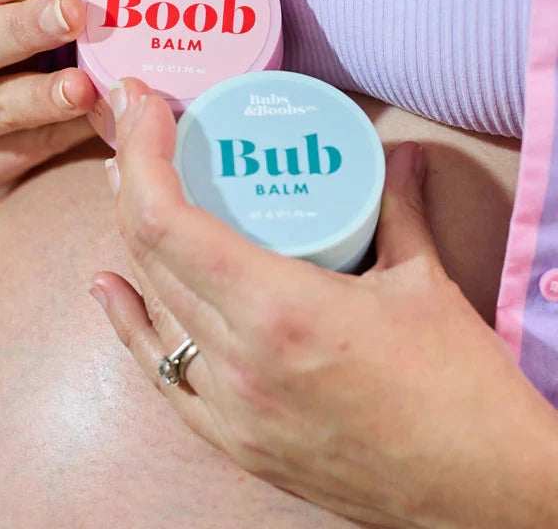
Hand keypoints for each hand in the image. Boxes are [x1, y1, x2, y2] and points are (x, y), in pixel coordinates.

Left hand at [91, 79, 557, 528]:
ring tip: (131, 184)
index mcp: (278, 311)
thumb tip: (398, 154)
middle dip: (131, 178)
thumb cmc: (459, 390)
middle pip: (150, 253)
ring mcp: (229, 409)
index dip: (142, 154)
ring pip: (154, 305)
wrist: (482, 493)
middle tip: (137, 129)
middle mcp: (238, 361)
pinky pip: (163, 373)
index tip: (140, 105)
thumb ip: (399, 205)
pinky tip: (111, 287)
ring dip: (133, 237)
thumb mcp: (425, 281)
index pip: (168, 220)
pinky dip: (132, 323)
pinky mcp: (235, 442)